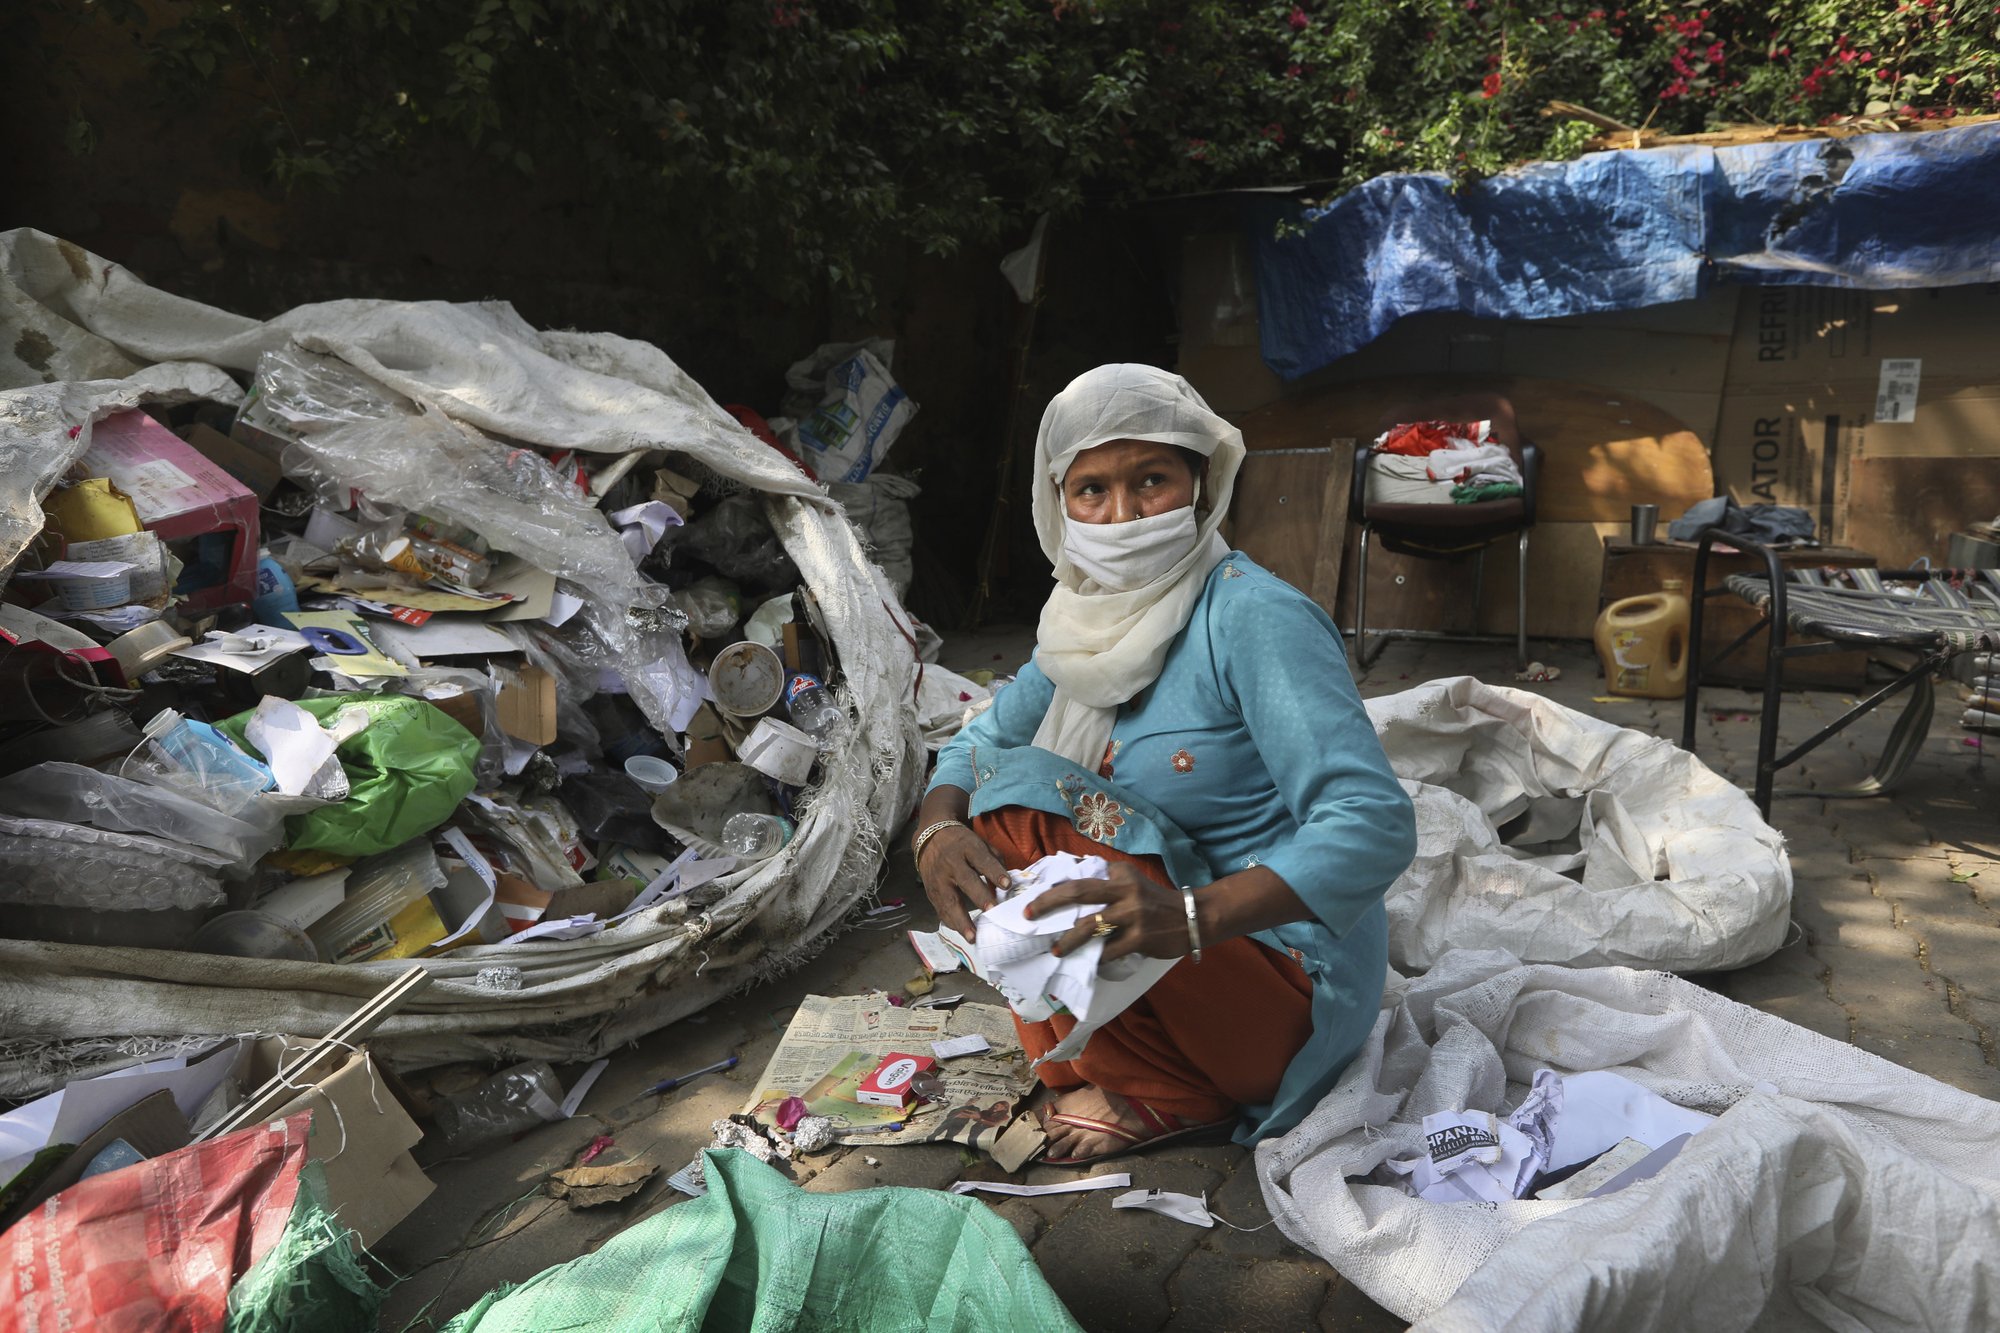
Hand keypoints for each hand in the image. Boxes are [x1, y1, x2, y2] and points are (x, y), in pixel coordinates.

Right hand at [918, 825, 1009, 941]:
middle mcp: (952, 863)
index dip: (995, 872)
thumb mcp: (980, 844)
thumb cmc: (962, 844)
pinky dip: (951, 922)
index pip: (982, 860)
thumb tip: (1005, 886)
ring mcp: (939, 878)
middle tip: (992, 911)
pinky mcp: (931, 891)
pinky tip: (961, 932)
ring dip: (961, 921)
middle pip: (965, 880)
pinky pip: (940, 909)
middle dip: (979, 897)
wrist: (930, 839)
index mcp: (967, 848)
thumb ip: (995, 863)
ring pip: (949, 900)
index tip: (1007, 885)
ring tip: (972, 937)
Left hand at [1027, 863, 1190, 963]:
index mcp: (1120, 875)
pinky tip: (1090, 965)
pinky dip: (1096, 959)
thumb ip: (1108, 880)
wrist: (1194, 916)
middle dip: (1049, 902)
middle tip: (1029, 914)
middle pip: (1078, 892)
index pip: (1081, 875)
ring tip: (1056, 950)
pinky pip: (1109, 951)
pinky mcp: (1140, 938)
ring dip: (1068, 940)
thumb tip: (1073, 879)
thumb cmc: (1157, 901)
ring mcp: (1132, 915)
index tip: (1035, 896)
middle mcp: (1124, 890)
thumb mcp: (1133, 881)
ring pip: (1090, 926)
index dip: (1056, 884)